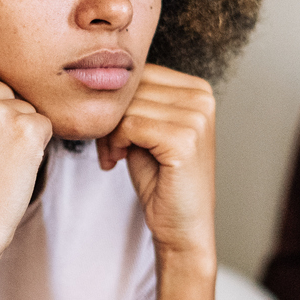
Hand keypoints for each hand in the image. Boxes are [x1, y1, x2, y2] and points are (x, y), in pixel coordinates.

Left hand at [97, 64, 215, 265]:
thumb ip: (135, 100)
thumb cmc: (161, 179)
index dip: (117, 102)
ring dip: (109, 133)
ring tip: (114, 156)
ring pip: (127, 106)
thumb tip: (96, 75)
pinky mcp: (184, 140)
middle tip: (109, 148)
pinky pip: (129, 125)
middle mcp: (202, 97)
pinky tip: (118, 161)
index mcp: (198, 88)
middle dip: (110, 117)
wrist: (182, 226)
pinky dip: (115, 144)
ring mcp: (197, 117)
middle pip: (131, 87)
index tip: (113, 133)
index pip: (139, 73)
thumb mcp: (147, 129)